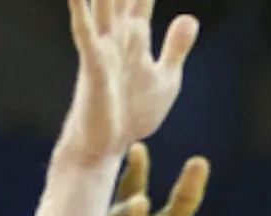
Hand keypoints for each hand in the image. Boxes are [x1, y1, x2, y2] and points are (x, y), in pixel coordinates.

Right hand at [58, 0, 198, 166]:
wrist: (108, 147)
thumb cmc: (133, 113)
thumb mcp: (166, 78)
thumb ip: (176, 47)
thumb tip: (190, 16)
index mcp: (135, 35)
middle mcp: (116, 34)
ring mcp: (102, 47)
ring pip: (100, 3)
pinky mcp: (93, 66)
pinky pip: (84, 32)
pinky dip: (80, 10)